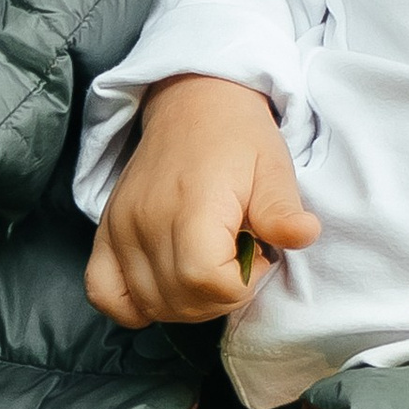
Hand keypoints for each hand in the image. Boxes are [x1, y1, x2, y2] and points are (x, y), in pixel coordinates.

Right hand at [86, 74, 320, 328]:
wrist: (193, 103)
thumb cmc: (237, 137)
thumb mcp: (273, 167)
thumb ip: (282, 210)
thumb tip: (304, 234)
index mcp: (192, 207)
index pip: (209, 283)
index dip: (243, 284)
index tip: (257, 255)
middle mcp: (147, 222)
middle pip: (182, 301)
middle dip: (221, 297)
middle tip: (238, 261)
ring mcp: (121, 230)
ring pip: (151, 304)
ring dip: (187, 303)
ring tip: (208, 266)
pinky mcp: (106, 233)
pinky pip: (104, 293)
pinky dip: (132, 305)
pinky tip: (164, 288)